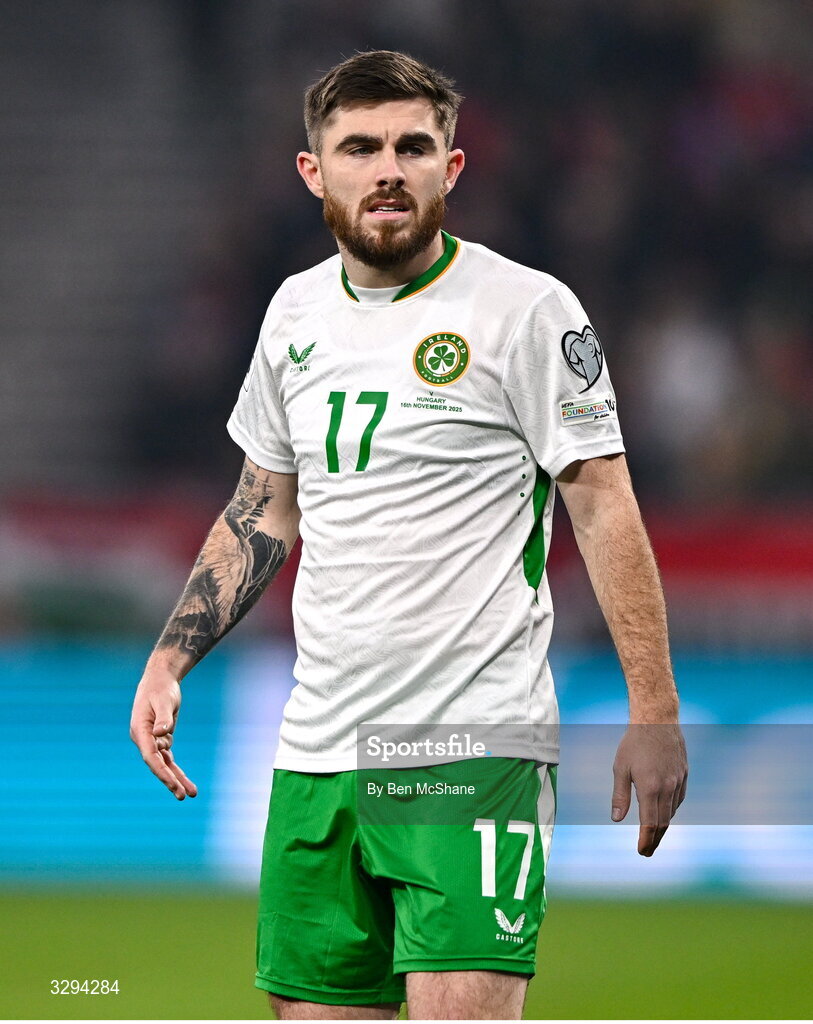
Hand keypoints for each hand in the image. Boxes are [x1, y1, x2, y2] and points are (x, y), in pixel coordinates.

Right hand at [129, 666, 197, 799]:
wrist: (160, 679)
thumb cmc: (161, 688)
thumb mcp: (163, 700)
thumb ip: (162, 718)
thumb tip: (161, 733)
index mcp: (140, 731)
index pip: (150, 756)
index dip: (161, 771)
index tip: (172, 783)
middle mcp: (144, 739)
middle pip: (157, 764)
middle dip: (170, 780)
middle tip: (182, 795)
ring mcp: (153, 741)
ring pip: (165, 764)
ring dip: (177, 779)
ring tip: (191, 794)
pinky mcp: (162, 739)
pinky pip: (169, 759)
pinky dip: (177, 770)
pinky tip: (187, 783)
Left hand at [611, 723, 686, 855]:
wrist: (658, 719)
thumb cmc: (634, 742)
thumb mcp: (620, 768)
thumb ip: (620, 795)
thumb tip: (616, 819)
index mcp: (650, 788)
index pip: (649, 823)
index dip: (645, 840)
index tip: (642, 852)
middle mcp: (667, 787)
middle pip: (663, 823)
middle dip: (654, 839)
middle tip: (647, 851)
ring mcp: (678, 781)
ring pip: (672, 812)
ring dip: (663, 827)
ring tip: (653, 836)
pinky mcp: (684, 774)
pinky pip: (678, 799)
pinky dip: (671, 810)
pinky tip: (664, 812)